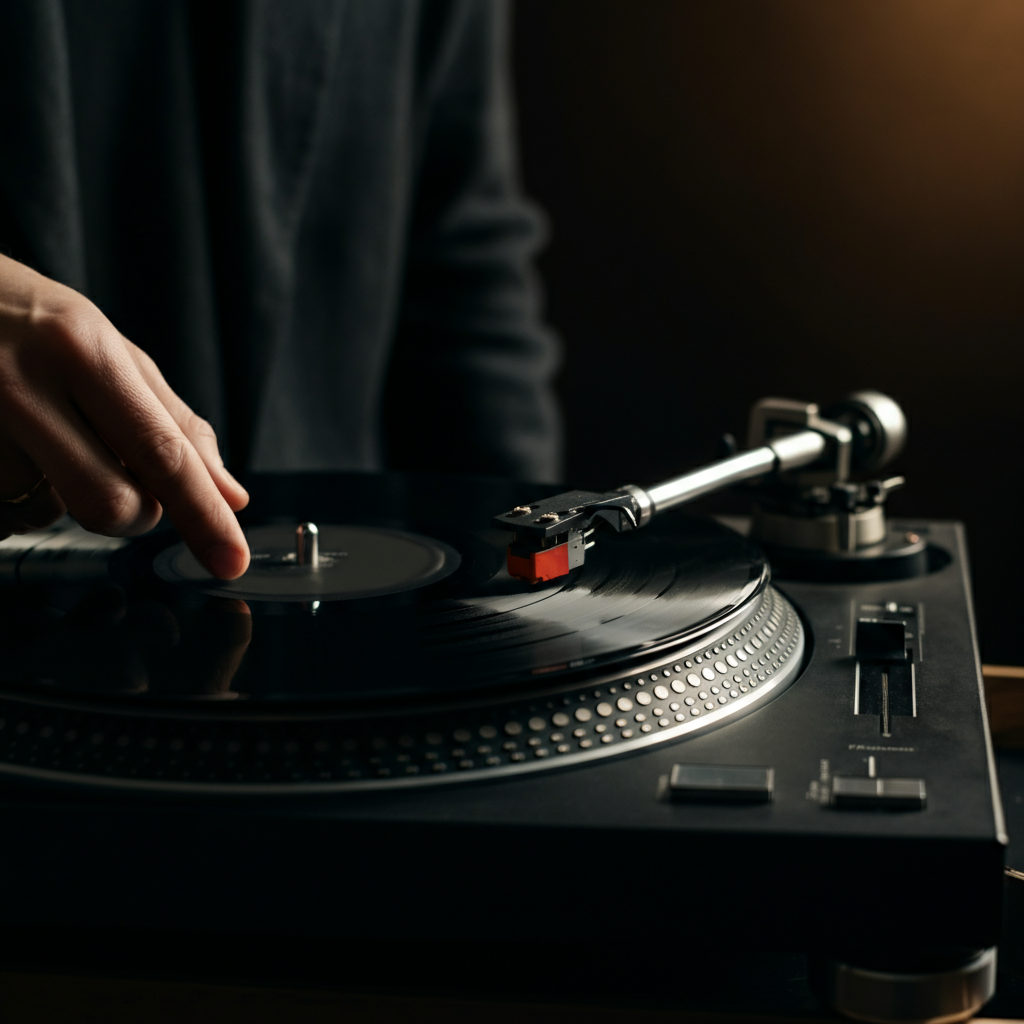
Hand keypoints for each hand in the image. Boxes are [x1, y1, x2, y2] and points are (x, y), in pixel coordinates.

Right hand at [0, 254, 249, 577]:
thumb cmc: (25, 321)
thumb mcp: (106, 347)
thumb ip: (172, 423)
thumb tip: (230, 495)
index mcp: (81, 350)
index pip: (160, 451)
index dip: (203, 514)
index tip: (232, 560)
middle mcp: (20, 384)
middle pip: (109, 503)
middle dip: (133, 513)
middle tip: (118, 475)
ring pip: (46, 515)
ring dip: (56, 497)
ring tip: (28, 436)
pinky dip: (11, 499)